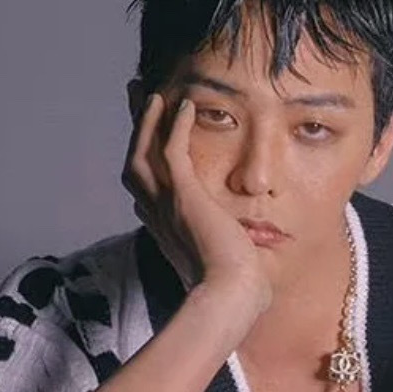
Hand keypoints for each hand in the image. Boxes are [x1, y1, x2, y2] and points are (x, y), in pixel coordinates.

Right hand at [121, 90, 273, 316]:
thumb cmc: (236, 293)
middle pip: (135, 165)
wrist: (232, 299)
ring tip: (153, 93)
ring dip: (147, 122)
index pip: (146, 191)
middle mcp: (160, 217)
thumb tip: (257, 271)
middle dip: (137, 131)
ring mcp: (169, 207)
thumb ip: (234, 258)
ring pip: (143, 154)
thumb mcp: (229, 268)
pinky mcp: (186, 198)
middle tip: (139, 100)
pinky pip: (172, 152)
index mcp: (167, 232)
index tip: (147, 143)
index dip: (144, 163)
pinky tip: (185, 105)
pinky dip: (174, 127)